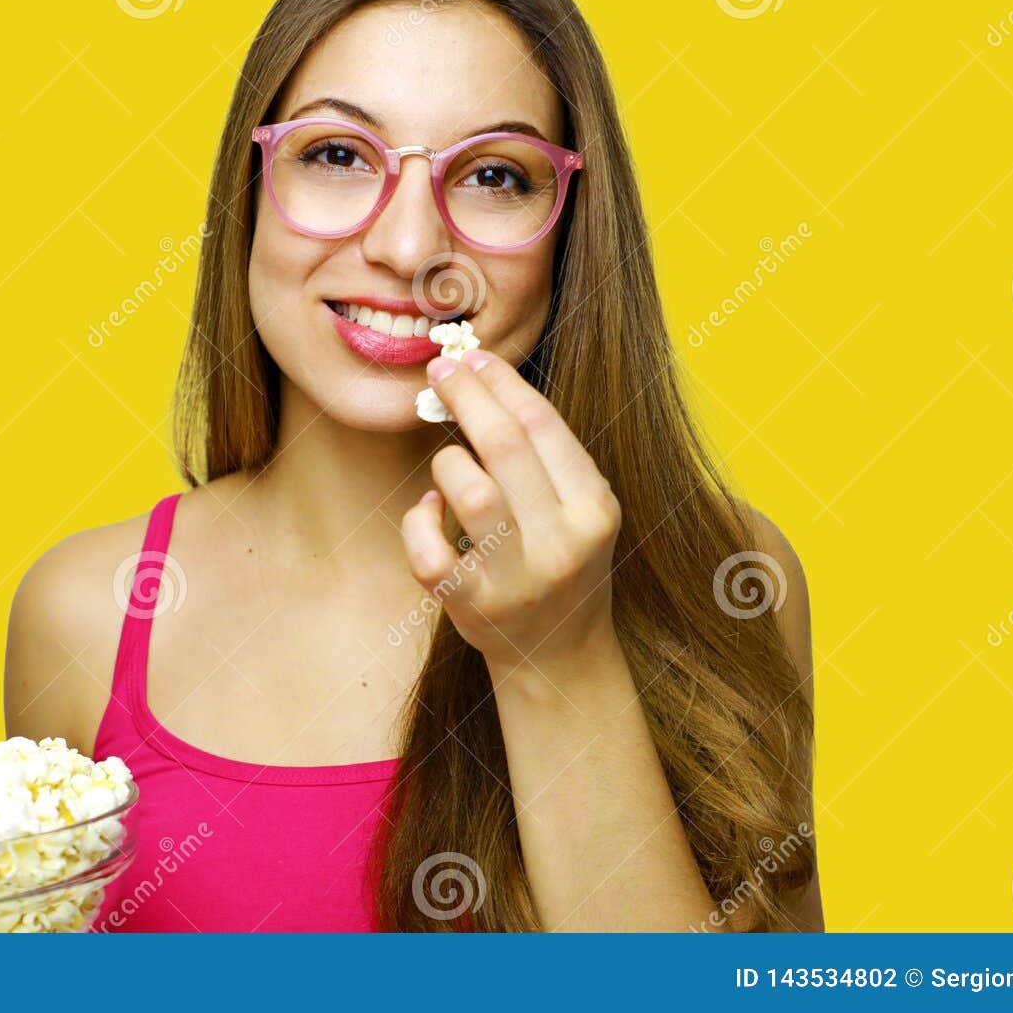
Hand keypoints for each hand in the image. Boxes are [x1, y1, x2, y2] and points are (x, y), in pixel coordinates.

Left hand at [400, 349, 622, 675]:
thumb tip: (483, 382)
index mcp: (594, 509)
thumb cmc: (559, 564)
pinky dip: (418, 521)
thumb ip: (544, 458)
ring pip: (470, 492)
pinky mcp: (472, 607)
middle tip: (441, 370)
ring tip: (446, 462)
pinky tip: (428, 509)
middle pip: (505, 445)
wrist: (558, 655)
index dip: (502, 382)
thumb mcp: (576, 511)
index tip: (473, 356)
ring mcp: (517, 578)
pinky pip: (430, 552)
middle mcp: (562, 542)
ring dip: (447, 463)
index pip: (544, 425)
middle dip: (467, 396)